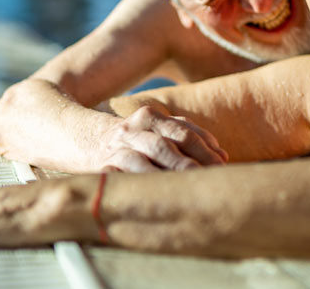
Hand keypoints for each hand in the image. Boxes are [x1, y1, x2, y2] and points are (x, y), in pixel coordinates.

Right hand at [96, 106, 227, 172]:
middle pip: (168, 143)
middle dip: (192, 161)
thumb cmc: (135, 141)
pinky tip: (158, 192)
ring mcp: (118, 146)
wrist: (86, 140)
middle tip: (212, 178)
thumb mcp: (158, 131)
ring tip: (189, 185)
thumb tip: (223, 156)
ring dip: (171, 171)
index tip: (224, 164)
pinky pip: (126, 172)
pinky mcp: (105, 164)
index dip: (206, 148)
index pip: (184, 131)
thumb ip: (187, 138)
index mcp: (151, 117)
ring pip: (147, 155)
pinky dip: (144, 180)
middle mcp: (134, 128)